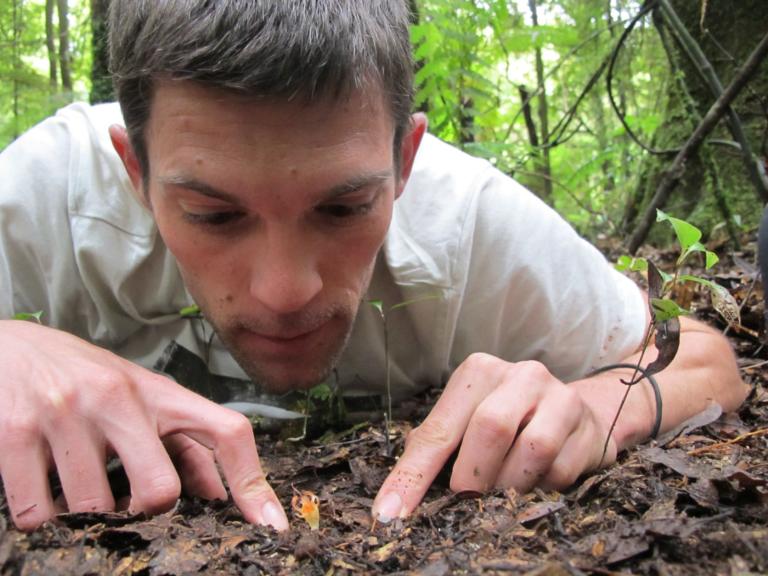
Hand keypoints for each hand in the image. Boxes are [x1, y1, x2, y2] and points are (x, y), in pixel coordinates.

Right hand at [0, 320, 287, 530]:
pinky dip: (42, 520)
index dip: (252, 482)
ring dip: (88, 518)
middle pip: (161, 489)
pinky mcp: (15, 432)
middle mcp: (118, 397)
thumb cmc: (85, 377)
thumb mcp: (141, 399)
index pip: (226, 431)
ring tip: (76, 495)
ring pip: (94, 508)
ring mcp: (67, 413)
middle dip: (147, 514)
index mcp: (159, 392)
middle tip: (127, 510)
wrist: (9, 347)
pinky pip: (37, 511)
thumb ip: (180, 442)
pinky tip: (43, 499)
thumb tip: (216, 495)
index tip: (269, 525)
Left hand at [372, 353, 615, 521]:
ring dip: (510, 484)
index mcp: (479, 372)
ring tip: (501, 493)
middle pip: (489, 427)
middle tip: (464, 499)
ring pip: (532, 448)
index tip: (392, 511)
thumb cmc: (509, 419)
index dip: (413, 474)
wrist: (580, 413)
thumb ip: (435, 445)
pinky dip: (542, 488)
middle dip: (472, 475)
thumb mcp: (467, 421)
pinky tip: (535, 483)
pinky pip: (562, 470)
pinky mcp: (588, 427)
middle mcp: (520, 375)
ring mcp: (559, 397)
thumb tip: (397, 497)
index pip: (439, 428)